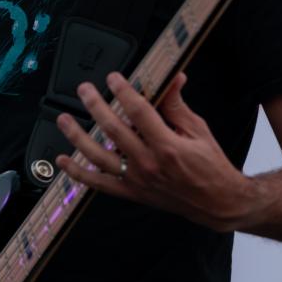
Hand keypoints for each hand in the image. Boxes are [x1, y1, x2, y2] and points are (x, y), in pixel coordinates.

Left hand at [54, 72, 256, 231]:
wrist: (217, 202)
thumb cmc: (210, 166)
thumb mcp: (198, 130)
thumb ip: (177, 106)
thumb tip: (172, 79)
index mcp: (168, 146)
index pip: (139, 112)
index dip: (124, 91)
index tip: (113, 78)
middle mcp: (149, 164)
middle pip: (114, 130)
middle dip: (96, 106)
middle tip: (85, 90)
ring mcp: (137, 180)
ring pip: (98, 157)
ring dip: (77, 136)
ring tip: (64, 119)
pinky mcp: (132, 192)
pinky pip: (99, 184)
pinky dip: (78, 173)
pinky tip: (63, 160)